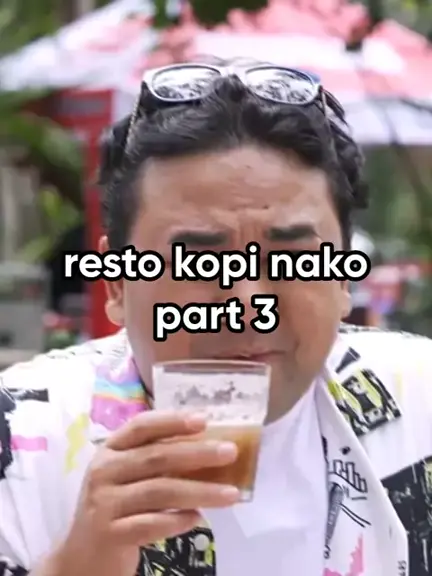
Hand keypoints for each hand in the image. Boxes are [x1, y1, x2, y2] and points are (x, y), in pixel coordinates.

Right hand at [54, 411, 238, 575]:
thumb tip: (210, 447)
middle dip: (197, 454)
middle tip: (230, 452)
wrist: (83, 556)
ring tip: (231, 494)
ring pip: (159, 491)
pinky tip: (198, 518)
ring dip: (199, 491)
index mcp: (110, 450)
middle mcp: (104, 471)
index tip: (204, 420)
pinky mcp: (109, 534)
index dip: (172, 421)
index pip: (142, 427)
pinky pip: (150, 524)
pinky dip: (177, 520)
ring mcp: (104, 503)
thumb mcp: (128, 476)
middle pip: (156, 457)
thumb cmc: (116, 506)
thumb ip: (158, 460)